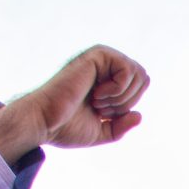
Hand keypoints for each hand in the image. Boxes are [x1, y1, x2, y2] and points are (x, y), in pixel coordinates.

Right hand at [0, 46, 148, 163]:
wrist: (45, 122)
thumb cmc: (66, 128)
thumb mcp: (102, 132)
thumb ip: (121, 127)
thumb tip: (139, 115)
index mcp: (107, 80)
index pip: (141, 86)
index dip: (128, 106)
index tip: (103, 114)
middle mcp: (105, 66)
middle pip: (143, 78)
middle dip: (127, 102)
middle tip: (100, 109)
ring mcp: (100, 59)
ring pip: (138, 73)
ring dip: (120, 97)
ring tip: (96, 102)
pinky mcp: (95, 56)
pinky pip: (127, 68)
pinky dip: (117, 89)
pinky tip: (96, 94)